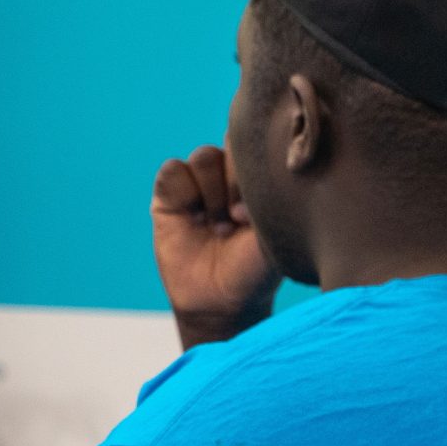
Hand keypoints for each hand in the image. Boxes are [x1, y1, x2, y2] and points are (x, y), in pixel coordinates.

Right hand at [152, 145, 277, 347]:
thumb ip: (275, 197)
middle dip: (238, 181)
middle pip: (231, 142)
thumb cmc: (257, 270)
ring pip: (204, 156)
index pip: (261, 144)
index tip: (263, 203)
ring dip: (213, 192)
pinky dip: (183, 192)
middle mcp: (232, 176)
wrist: (222, 302)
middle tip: (241, 218)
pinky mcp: (170, 195)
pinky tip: (194, 219)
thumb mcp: (276, 234)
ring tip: (221, 225)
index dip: (260, 166)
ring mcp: (202, 184)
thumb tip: (268, 163)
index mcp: (262, 180)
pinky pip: (173, 170)